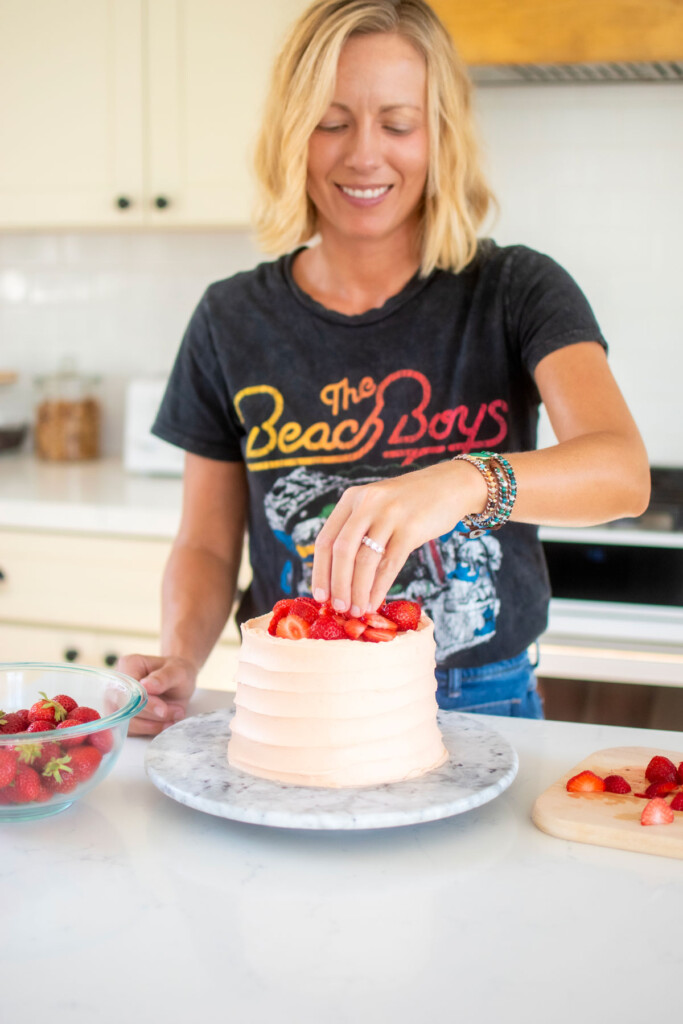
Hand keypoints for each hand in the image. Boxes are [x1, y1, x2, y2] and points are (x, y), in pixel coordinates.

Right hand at [116, 653, 197, 736]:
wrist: (178, 682)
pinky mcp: (122, 717)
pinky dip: (151, 729)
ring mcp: (116, 701)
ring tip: (175, 715)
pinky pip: (131, 730)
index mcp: (128, 664)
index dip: (145, 703)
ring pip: (127, 722)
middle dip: (152, 715)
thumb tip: (145, 685)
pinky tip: (166, 723)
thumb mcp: (177, 671)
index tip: (163, 709)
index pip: (128, 689)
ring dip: (153, 724)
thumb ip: (163, 678)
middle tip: (177, 712)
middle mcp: (117, 682)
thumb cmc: (176, 673)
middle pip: (125, 707)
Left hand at [310, 459, 485, 616]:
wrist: (450, 486)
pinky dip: (379, 588)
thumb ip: (358, 532)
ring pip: (365, 560)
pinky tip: (374, 602)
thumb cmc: (410, 503)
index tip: (319, 596)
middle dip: (338, 584)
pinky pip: (390, 564)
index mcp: (351, 498)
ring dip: (358, 591)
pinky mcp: (411, 527)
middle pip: (342, 551)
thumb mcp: (377, 508)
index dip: (320, 571)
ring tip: (357, 610)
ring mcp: (390, 514)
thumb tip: (339, 578)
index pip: (326, 539)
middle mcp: (367, 503)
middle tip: (339, 608)